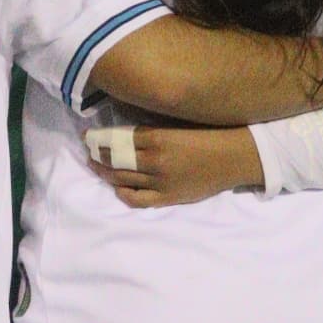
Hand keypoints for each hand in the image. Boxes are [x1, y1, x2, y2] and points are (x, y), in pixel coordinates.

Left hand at [88, 125, 266, 208]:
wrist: (235, 156)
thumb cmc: (209, 133)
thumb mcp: (178, 123)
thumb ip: (151, 128)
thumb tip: (123, 129)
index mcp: (157, 138)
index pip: (116, 139)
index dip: (98, 138)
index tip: (87, 136)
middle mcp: (155, 160)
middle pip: (114, 159)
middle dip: (96, 154)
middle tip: (87, 150)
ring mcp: (160, 181)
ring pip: (122, 179)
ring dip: (104, 172)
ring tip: (95, 165)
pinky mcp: (168, 197)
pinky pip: (138, 199)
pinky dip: (123, 193)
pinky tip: (117, 187)